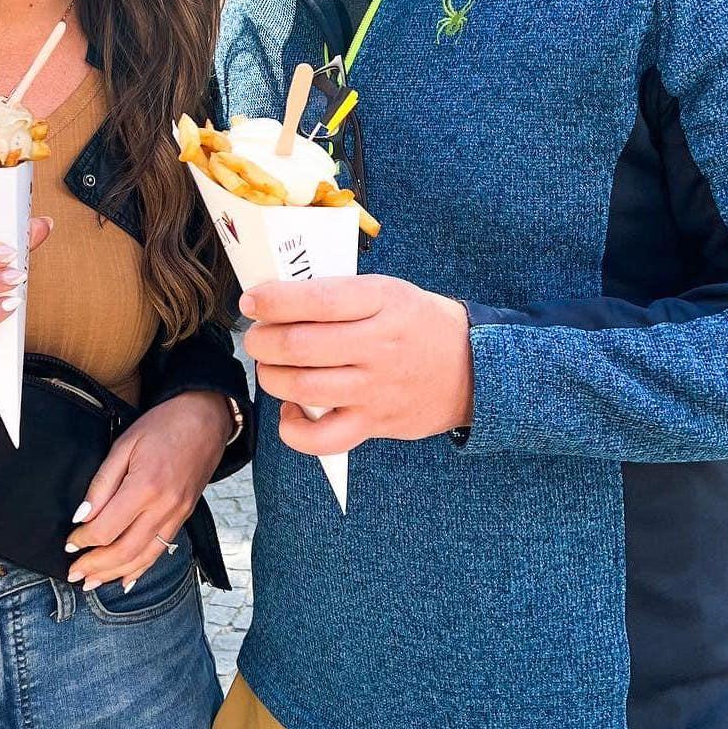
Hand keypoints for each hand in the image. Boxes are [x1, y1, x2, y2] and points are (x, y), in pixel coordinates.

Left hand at [64, 392, 233, 591]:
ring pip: (143, 557)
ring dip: (115, 574)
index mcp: (145, 487)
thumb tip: (81, 517)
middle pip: (124, 551)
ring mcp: (177, 515)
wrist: (206, 418)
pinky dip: (141, 569)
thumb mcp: (124, 445)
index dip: (83, 540)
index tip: (69, 542)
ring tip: (92, 583)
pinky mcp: (184, 517)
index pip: (106, 528)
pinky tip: (126, 579)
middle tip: (73, 572)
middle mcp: (164, 507)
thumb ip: (101, 483)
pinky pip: (161, 551)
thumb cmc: (164, 425)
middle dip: (95, 566)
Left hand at [241, 276, 472, 456]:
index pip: (316, 300)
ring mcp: (376, 388)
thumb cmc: (421, 324)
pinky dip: (294, 430)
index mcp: (382, 301)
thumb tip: (276, 301)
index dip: (273, 301)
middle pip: (300, 345)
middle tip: (257, 337)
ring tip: (271, 368)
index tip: (252, 301)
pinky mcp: (374, 423)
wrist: (474, 370)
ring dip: (271, 377)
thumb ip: (339, 294)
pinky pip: (322, 438)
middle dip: (262, 341)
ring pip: (302, 387)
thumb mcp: (389, 290)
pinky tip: (291, 412)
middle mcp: (378, 345)